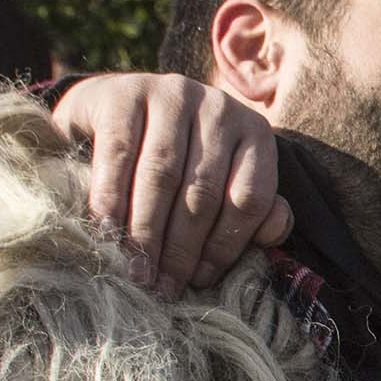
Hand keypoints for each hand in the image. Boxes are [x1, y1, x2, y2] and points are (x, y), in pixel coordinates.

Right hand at [49, 74, 292, 292]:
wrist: (111, 109)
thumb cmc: (177, 162)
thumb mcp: (221, 183)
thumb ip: (255, 212)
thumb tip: (274, 233)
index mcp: (255, 134)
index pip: (250, 198)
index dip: (226, 246)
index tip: (200, 282)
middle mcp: (220, 108)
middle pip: (204, 191)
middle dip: (182, 248)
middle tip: (162, 288)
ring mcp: (173, 94)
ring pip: (163, 175)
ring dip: (147, 231)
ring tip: (136, 272)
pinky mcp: (125, 92)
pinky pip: (119, 154)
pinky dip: (111, 198)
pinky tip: (106, 231)